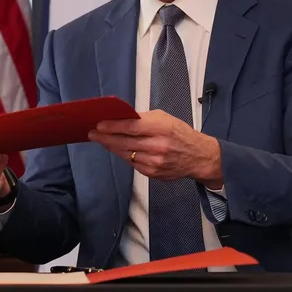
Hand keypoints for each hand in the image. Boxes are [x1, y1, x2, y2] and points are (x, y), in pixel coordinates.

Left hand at [88, 110, 222, 188]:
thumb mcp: (163, 118)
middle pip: (124, 142)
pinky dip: (124, 155)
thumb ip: (142, 119)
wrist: (198, 157)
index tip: (99, 125)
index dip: (112, 127)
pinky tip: (118, 149)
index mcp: (161, 128)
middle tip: (92, 133)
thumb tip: (119, 118)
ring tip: (101, 140)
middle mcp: (158, 146)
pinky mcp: (153, 173)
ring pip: (125, 154)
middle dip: (105, 138)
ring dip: (111, 147)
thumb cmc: (179, 133)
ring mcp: (155, 162)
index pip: (131, 127)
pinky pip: (132, 163)